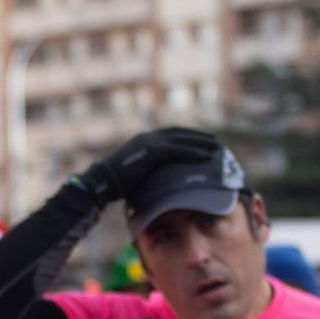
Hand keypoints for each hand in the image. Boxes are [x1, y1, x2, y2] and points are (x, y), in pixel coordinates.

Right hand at [78, 127, 219, 204]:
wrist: (103, 182)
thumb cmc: (116, 185)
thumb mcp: (136, 174)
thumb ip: (149, 171)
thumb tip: (161, 181)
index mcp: (144, 140)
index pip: (171, 134)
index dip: (188, 136)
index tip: (202, 140)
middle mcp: (148, 137)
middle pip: (180, 133)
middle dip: (198, 137)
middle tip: (215, 141)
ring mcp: (150, 142)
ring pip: (182, 140)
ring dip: (201, 143)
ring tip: (216, 148)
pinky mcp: (152, 151)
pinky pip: (178, 151)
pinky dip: (193, 153)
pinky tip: (206, 157)